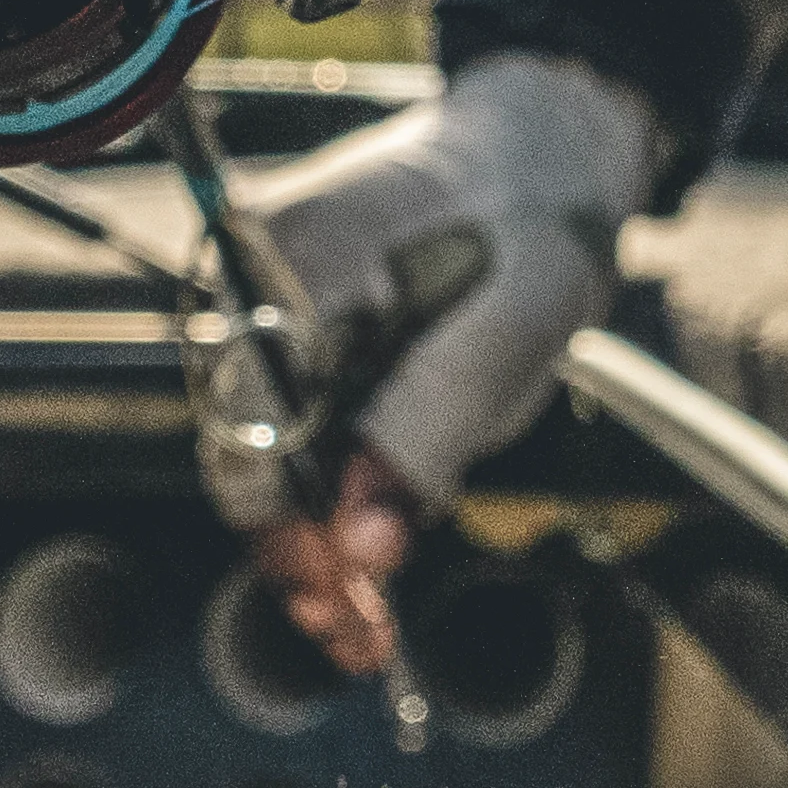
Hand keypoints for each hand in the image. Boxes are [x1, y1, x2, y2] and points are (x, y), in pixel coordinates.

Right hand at [204, 54, 662, 668]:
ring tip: (372, 614)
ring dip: (319, 533)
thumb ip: (426, 435)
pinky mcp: (286, 321)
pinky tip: (373, 537)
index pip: (247, 432)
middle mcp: (246, 276)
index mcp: (286, 260)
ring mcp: (258, 297)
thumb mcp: (509, 330)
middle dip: (305, 554)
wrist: (541, 145)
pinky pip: (295, 422)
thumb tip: (361, 554)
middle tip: (366, 642)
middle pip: (246, 450)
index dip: (293, 539)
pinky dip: (334, 488)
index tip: (349, 617)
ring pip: (268, 449)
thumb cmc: (534, 218)